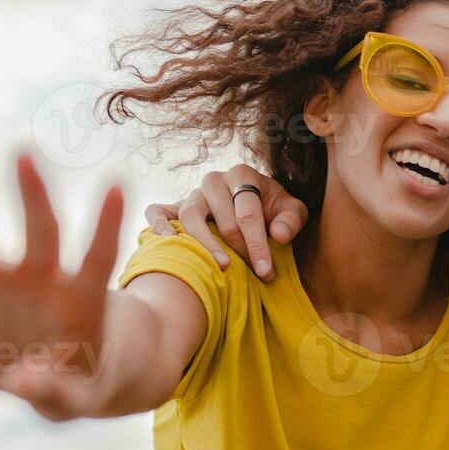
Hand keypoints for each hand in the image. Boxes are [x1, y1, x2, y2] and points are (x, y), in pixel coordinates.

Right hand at [0, 155, 123, 419]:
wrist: (52, 379)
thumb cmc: (78, 383)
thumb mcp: (78, 398)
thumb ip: (57, 393)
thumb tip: (20, 381)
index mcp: (85, 301)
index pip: (100, 256)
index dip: (108, 223)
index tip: (119, 184)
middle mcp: (46, 281)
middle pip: (42, 230)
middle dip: (34, 191)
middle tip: (24, 154)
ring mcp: (5, 283)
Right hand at [143, 165, 307, 281]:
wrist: (254, 199)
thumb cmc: (273, 208)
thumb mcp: (291, 210)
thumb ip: (290, 220)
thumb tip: (278, 236)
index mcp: (242, 175)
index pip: (248, 214)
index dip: (258, 245)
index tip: (266, 271)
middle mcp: (213, 180)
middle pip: (223, 219)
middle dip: (240, 249)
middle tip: (253, 274)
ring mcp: (192, 193)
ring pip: (190, 216)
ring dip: (205, 244)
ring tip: (220, 266)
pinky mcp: (174, 205)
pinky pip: (157, 211)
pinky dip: (158, 224)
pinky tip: (169, 241)